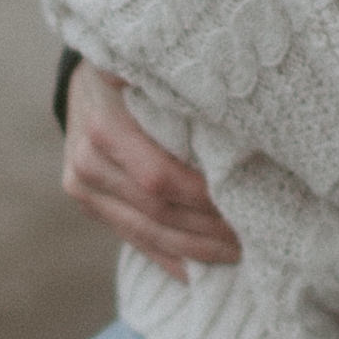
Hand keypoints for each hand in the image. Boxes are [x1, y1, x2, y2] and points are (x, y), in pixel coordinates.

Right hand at [61, 66, 239, 275]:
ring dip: (196, 249)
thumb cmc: (137, 73)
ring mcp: (82, 188)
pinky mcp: (88, 205)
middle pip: (157, 211)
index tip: (245, 203)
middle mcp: (88, 162)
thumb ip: (173, 83)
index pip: (160, 177)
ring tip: (239, 254)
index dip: (203, 197)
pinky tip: (200, 270)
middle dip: (208, 229)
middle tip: (255, 237)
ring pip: (147, 233)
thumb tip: (215, 93)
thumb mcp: (152, 67)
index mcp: (104, 127)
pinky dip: (170, 257)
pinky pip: (133, 240)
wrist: (87, 81)